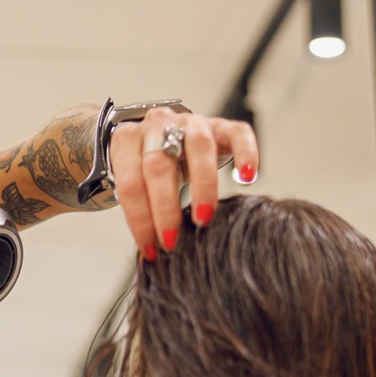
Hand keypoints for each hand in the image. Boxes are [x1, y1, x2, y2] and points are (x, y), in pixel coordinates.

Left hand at [110, 110, 258, 258]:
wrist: (163, 133)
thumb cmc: (146, 165)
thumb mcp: (135, 181)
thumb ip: (140, 205)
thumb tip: (151, 254)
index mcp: (127, 140)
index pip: (129, 183)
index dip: (139, 218)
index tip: (150, 249)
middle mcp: (158, 125)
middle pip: (159, 164)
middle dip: (164, 207)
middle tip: (172, 241)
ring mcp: (191, 123)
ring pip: (198, 146)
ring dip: (202, 185)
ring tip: (204, 217)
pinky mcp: (221, 125)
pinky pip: (238, 134)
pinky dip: (246, 153)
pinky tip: (248, 177)